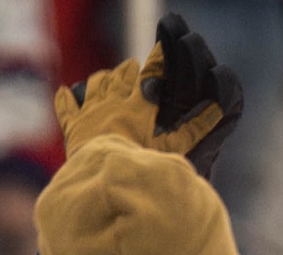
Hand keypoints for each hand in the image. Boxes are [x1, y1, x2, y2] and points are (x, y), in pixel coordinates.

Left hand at [53, 14, 241, 175]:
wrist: (100, 177)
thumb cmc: (138, 163)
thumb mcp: (170, 148)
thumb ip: (194, 129)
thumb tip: (218, 110)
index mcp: (139, 106)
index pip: (151, 74)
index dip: (157, 60)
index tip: (162, 49)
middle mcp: (114, 103)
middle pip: (122, 75)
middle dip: (129, 70)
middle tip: (133, 68)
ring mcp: (91, 113)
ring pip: (95, 84)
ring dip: (102, 79)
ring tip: (106, 77)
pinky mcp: (73, 127)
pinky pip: (66, 107)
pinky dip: (65, 99)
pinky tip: (64, 91)